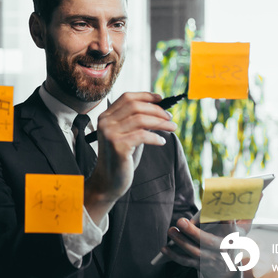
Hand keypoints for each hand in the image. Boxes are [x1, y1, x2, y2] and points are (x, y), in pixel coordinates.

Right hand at [84, 92, 175, 223]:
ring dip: (160, 123)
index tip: (161, 99)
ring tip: (172, 128)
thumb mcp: (128, 136)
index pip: (127, 97)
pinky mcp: (117, 146)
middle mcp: (105, 122)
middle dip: (156, 110)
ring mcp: (110, 134)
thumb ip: (138, 122)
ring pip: (140, 119)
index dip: (146, 96)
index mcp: (106, 117)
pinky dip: (155, 137)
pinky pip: (142, 135)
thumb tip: (160, 110)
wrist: (108, 182)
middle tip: (170, 117)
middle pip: (135, 106)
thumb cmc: (121, 158)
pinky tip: (161, 141)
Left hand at [160, 218, 248, 277]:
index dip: (225, 219)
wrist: (230, 266)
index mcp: (234, 236)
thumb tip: (242, 192)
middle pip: (208, 241)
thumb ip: (240, 210)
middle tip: (180, 221)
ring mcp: (212, 259)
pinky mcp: (201, 266)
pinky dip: (174, 256)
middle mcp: (224, 249)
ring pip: (195, 252)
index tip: (217, 210)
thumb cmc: (231, 237)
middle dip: (193, 232)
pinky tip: (164, 248)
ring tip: (171, 230)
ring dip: (181, 241)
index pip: (231, 227)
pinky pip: (186, 262)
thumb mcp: (241, 225)